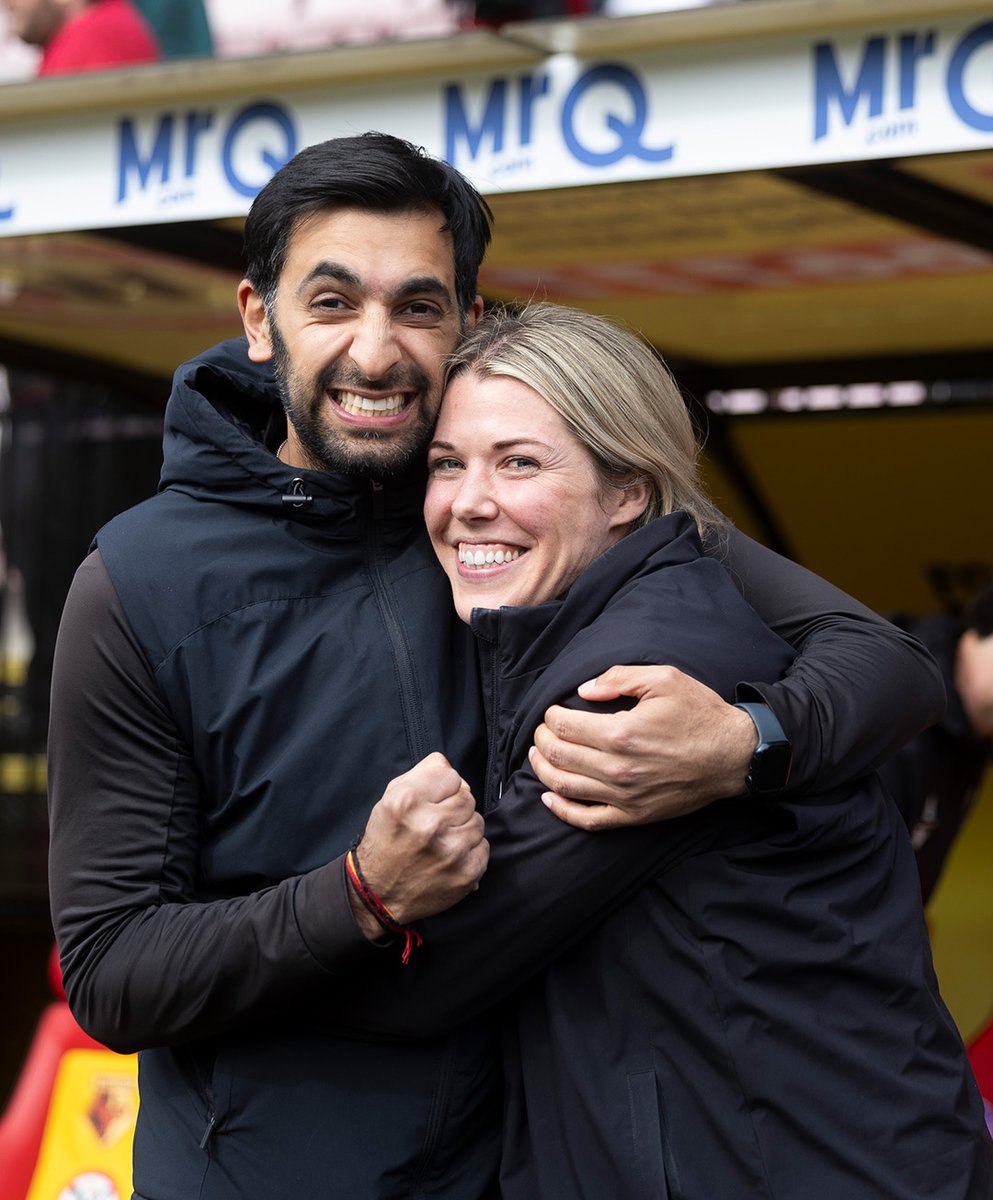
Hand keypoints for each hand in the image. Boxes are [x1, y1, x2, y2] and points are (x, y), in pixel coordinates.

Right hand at [349, 752, 487, 935]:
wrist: (378, 894)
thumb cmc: (386, 841)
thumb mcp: (391, 798)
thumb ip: (423, 772)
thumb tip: (450, 766)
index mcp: (407, 801)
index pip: (452, 776)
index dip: (442, 789)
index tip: (431, 802)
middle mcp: (429, 825)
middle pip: (467, 798)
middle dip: (454, 809)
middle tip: (436, 824)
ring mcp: (451, 851)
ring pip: (478, 822)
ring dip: (463, 829)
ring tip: (442, 841)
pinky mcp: (466, 873)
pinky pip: (483, 847)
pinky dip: (470, 851)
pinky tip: (450, 857)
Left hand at [530, 665, 756, 830]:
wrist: (733, 756)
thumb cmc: (699, 714)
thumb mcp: (664, 679)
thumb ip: (618, 678)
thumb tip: (584, 690)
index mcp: (621, 733)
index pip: (564, 726)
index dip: (550, 715)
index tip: (552, 710)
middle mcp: (618, 769)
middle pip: (558, 755)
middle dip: (541, 739)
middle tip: (542, 729)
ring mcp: (624, 797)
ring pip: (565, 787)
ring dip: (542, 769)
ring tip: (537, 755)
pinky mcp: (634, 816)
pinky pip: (588, 820)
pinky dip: (562, 810)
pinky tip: (550, 797)